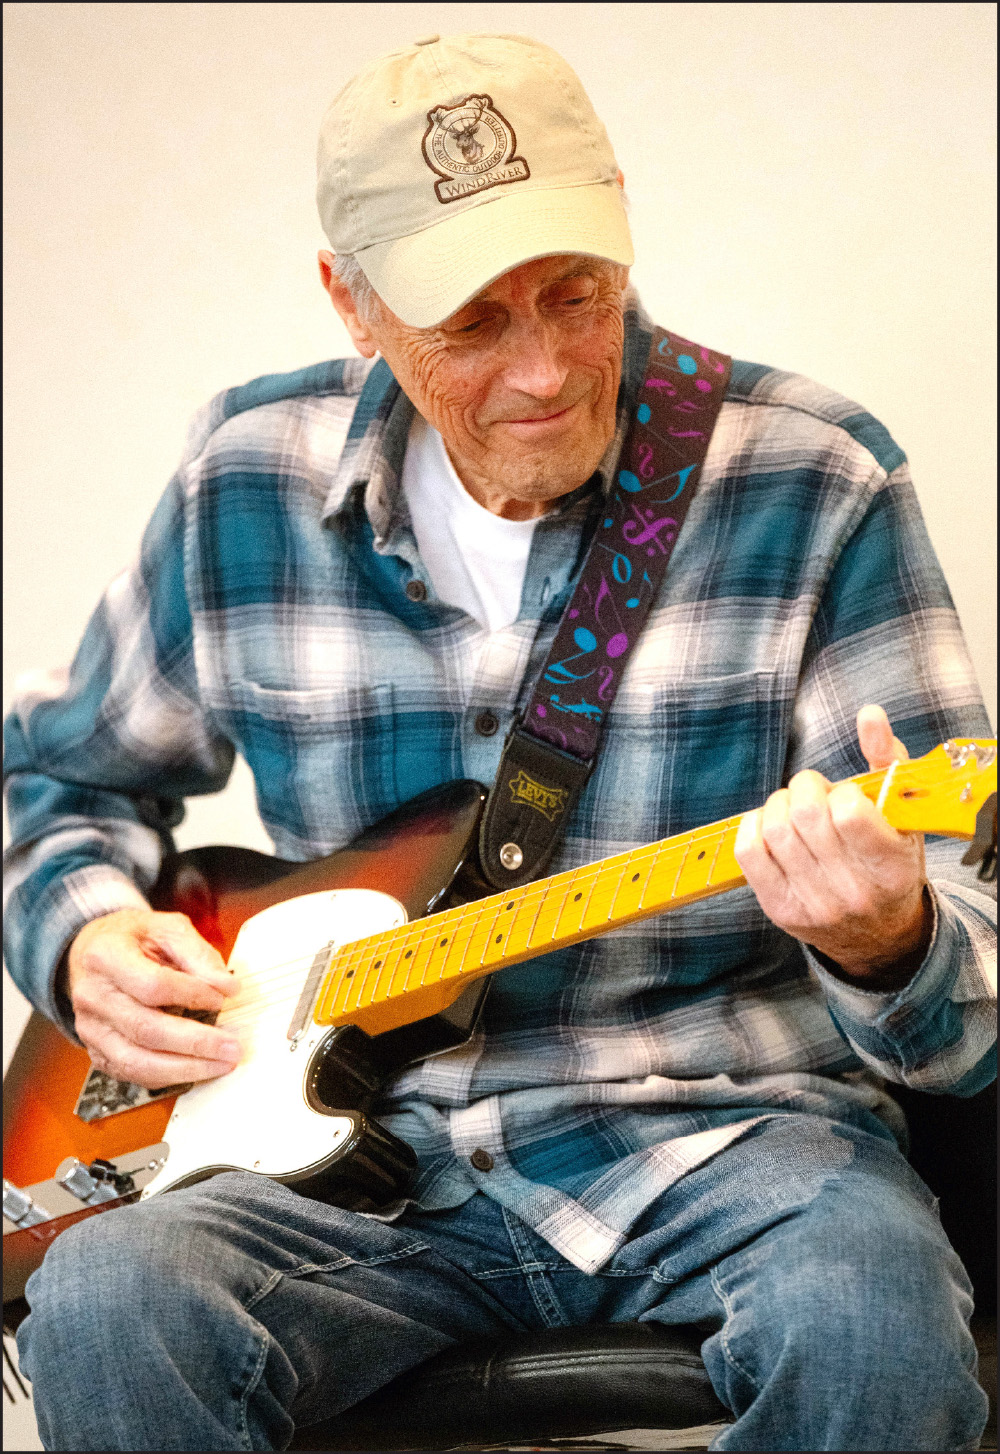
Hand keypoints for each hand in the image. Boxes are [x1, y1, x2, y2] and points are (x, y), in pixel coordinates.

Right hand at [66, 909, 240, 1087]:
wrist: (91, 953)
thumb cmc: (133, 939)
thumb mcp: (167, 928)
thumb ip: (198, 954)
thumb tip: (227, 987)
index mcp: (106, 957)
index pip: (152, 986)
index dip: (192, 995)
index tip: (223, 998)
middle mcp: (92, 996)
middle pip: (145, 1030)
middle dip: (195, 1043)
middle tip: (233, 1047)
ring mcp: (90, 1029)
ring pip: (136, 1061)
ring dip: (185, 1069)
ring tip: (221, 1064)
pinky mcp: (96, 1052)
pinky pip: (132, 1074)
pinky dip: (167, 1077)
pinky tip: (196, 1069)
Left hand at [734, 705, 931, 986]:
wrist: (879, 937)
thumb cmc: (890, 866)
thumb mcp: (905, 818)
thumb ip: (889, 762)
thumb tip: (869, 715)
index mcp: (891, 867)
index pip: (849, 812)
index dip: (840, 791)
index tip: (844, 795)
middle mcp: (853, 891)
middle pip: (805, 816)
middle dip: (804, 788)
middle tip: (813, 792)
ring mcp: (814, 904)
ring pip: (774, 830)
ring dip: (779, 804)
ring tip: (795, 808)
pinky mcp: (780, 909)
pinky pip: (748, 853)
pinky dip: (752, 826)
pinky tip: (769, 823)